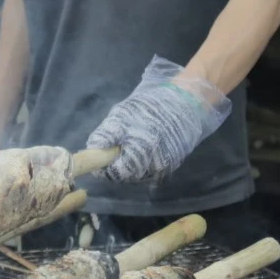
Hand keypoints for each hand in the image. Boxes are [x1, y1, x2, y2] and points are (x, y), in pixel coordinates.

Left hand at [85, 56, 231, 183]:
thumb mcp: (123, 114)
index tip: (99, 157)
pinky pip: (151, 170)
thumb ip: (107, 135)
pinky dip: (143, 163)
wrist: (187, 101)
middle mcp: (154, 166)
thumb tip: (92, 150)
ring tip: (128, 145)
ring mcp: (165, 166)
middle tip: (114, 148)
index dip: (104, 167)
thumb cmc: (152, 106)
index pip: (116, 173)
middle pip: (127, 177)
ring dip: (130, 165)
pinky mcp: (172, 164)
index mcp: (140, 154)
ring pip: (139, 175)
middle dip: (117, 165)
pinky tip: (141, 148)